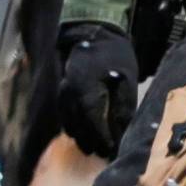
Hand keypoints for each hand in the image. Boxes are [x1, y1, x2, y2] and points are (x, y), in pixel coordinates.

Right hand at [56, 23, 139, 159]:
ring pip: (68, 119)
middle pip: (78, 123)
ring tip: (89, 148)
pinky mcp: (61, 88)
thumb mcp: (125, 77)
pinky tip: (78, 131)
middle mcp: (70, 91)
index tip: (110, 150)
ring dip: (79, 134)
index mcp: (86, 87)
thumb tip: (123, 130)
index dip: (101, 137)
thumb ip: (123, 104)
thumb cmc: (114, 55)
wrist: (93, 32)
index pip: (92, 120)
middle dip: (90, 140)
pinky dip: (70, 123)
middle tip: (100, 153)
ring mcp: (63, 89)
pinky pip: (63, 111)